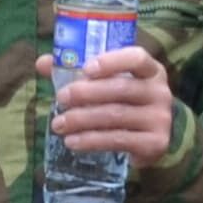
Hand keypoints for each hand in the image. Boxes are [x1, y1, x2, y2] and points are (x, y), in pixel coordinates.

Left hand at [42, 39, 175, 160]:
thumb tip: (42, 63)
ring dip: (82, 120)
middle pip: (120, 89)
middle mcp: (160, 92)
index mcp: (151, 70)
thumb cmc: (125, 102)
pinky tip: (72, 142)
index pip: (136, 58)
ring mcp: (160, 119)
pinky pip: (118, 140)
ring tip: (58, 124)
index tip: (86, 69)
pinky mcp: (154, 143)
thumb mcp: (110, 83)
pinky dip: (91, 141)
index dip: (112, 61)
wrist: (151, 137)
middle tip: (60, 98)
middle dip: (86, 93)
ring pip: (115, 116)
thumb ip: (78, 71)